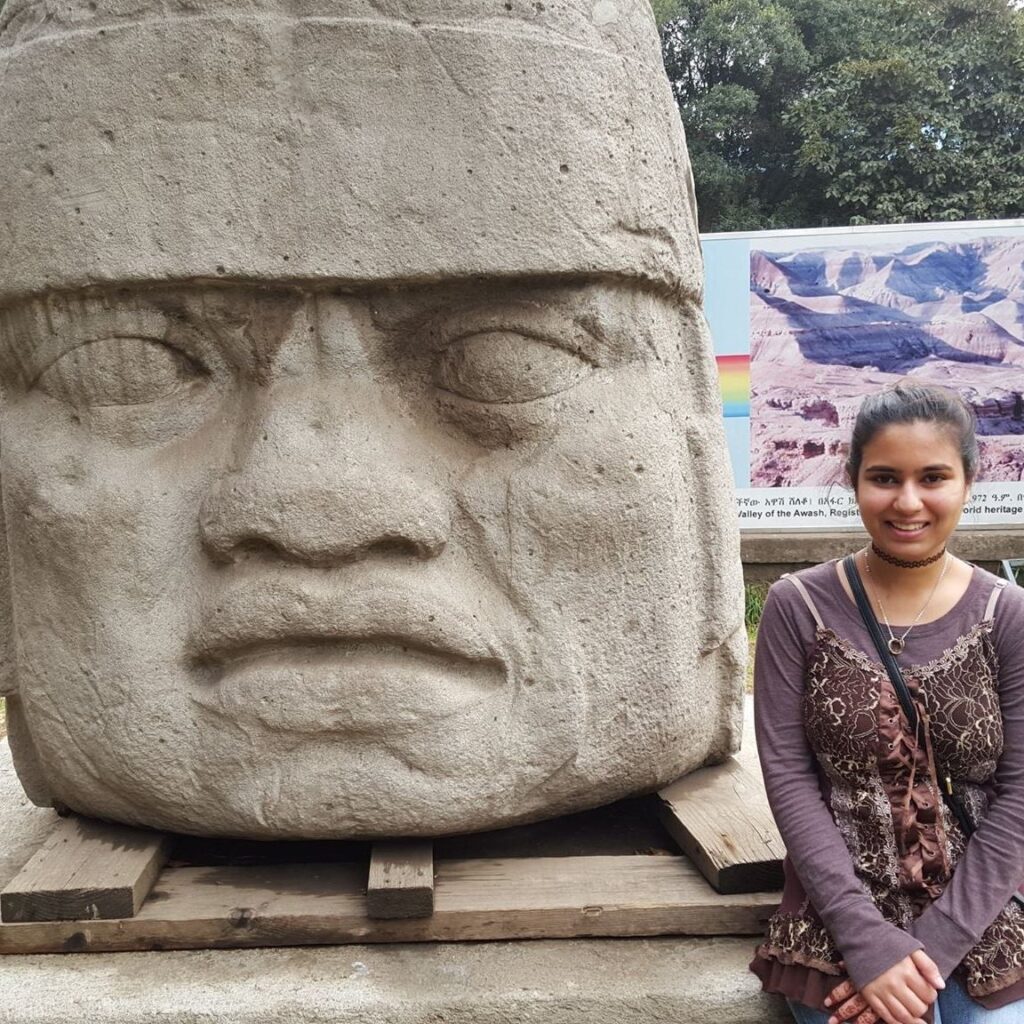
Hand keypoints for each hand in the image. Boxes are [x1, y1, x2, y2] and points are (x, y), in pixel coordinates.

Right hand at [826, 951, 943, 1023]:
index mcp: (906, 971)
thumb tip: (941, 986)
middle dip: (922, 1006)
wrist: (858, 936)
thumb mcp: (910, 947)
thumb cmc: (886, 940)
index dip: (931, 994)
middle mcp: (894, 984)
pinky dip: (897, 1023)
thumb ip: (928, 966)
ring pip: (904, 1017)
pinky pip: (886, 1017)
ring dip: (913, 1018)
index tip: (926, 988)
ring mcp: (880, 992)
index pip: (928, 995)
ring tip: (914, 1013)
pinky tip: (902, 1020)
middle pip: (918, 1008)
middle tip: (918, 998)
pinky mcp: (869, 996)